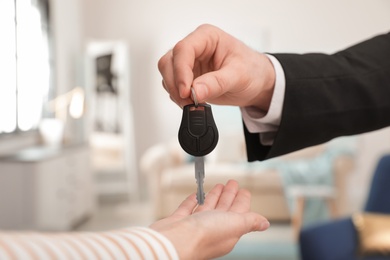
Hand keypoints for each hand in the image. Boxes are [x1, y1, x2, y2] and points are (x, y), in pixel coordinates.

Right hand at [150, 180, 269, 259]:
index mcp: (228, 232)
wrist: (173, 242)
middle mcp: (212, 229)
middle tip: (232, 183)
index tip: (244, 190)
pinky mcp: (179, 222)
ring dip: (214, 196)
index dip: (242, 201)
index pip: (239, 214)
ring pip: (207, 208)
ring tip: (219, 185)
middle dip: (229, 195)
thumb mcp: (234, 225)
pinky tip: (196, 195)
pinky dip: (192, 201)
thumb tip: (265, 223)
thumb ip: (250, 221)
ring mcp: (194, 226)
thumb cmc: (202, 237)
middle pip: (224, 209)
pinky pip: (188, 209)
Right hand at [158, 24, 275, 111]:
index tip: (186, 91)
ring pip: (168, 74)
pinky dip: (179, 97)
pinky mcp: (187, 78)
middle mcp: (195, 48)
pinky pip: (173, 86)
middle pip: (169, 62)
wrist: (257, 83)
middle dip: (175, 84)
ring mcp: (189, 63)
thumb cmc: (252, 70)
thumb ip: (216, 83)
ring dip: (175, 92)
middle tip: (188, 101)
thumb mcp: (238, 76)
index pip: (183, 49)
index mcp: (207, 37)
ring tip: (193, 104)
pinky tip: (193, 103)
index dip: (181, 71)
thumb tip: (195, 92)